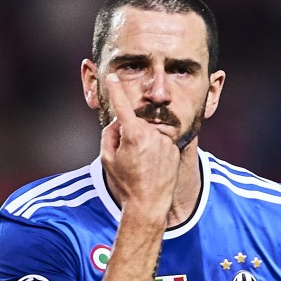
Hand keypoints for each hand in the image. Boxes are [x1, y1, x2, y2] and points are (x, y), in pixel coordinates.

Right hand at [100, 74, 181, 222]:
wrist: (149, 203)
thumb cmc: (126, 183)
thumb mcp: (107, 159)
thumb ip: (110, 134)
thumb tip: (118, 123)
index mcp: (134, 134)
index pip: (121, 106)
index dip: (115, 90)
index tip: (112, 77)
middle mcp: (151, 133)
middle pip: (134, 124)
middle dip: (127, 134)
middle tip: (127, 158)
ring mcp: (165, 140)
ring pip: (147, 133)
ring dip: (142, 143)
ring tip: (142, 165)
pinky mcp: (173, 147)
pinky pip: (158, 142)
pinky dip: (153, 150)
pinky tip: (153, 166)